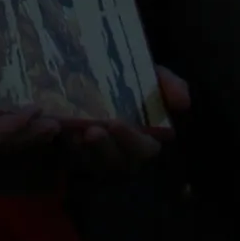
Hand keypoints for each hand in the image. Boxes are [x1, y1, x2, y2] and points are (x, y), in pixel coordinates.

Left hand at [59, 64, 187, 175]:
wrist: (86, 76)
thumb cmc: (125, 81)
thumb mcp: (148, 75)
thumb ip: (166, 83)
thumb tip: (184, 101)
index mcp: (144, 138)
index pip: (145, 149)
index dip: (131, 140)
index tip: (116, 123)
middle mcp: (122, 154)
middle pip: (117, 164)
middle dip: (105, 149)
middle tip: (92, 131)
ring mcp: (97, 158)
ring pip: (91, 165)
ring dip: (82, 151)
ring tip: (73, 131)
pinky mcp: (74, 158)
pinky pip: (68, 161)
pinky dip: (62, 148)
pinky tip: (55, 130)